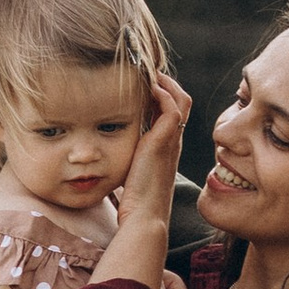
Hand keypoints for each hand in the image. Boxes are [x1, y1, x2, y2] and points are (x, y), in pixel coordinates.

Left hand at [114, 68, 191, 244]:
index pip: (171, 112)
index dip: (161, 95)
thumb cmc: (134, 203)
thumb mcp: (130, 173)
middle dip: (166, 83)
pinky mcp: (164, 142)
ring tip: (148, 71)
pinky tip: (147, 87)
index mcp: (166, 148)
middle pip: (181, 101)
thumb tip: (107, 151)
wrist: (144, 217)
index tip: (143, 84)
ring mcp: (171, 141)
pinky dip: (162, 93)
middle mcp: (172, 142)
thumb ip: (126, 159)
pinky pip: (172, 108)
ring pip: (180, 99)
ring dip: (165, 82)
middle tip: (146, 71)